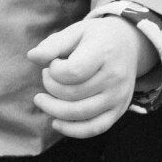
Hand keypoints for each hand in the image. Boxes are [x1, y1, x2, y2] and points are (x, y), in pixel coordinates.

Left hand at [27, 16, 154, 138]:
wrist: (129, 45)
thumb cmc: (95, 37)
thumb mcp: (75, 31)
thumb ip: (53, 44)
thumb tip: (32, 57)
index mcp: (104, 52)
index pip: (74, 71)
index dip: (54, 71)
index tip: (52, 64)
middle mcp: (115, 77)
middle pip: (74, 94)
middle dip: (50, 87)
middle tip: (45, 76)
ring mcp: (118, 96)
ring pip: (81, 113)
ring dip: (54, 110)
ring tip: (42, 99)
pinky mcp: (119, 110)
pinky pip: (96, 128)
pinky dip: (73, 130)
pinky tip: (56, 122)